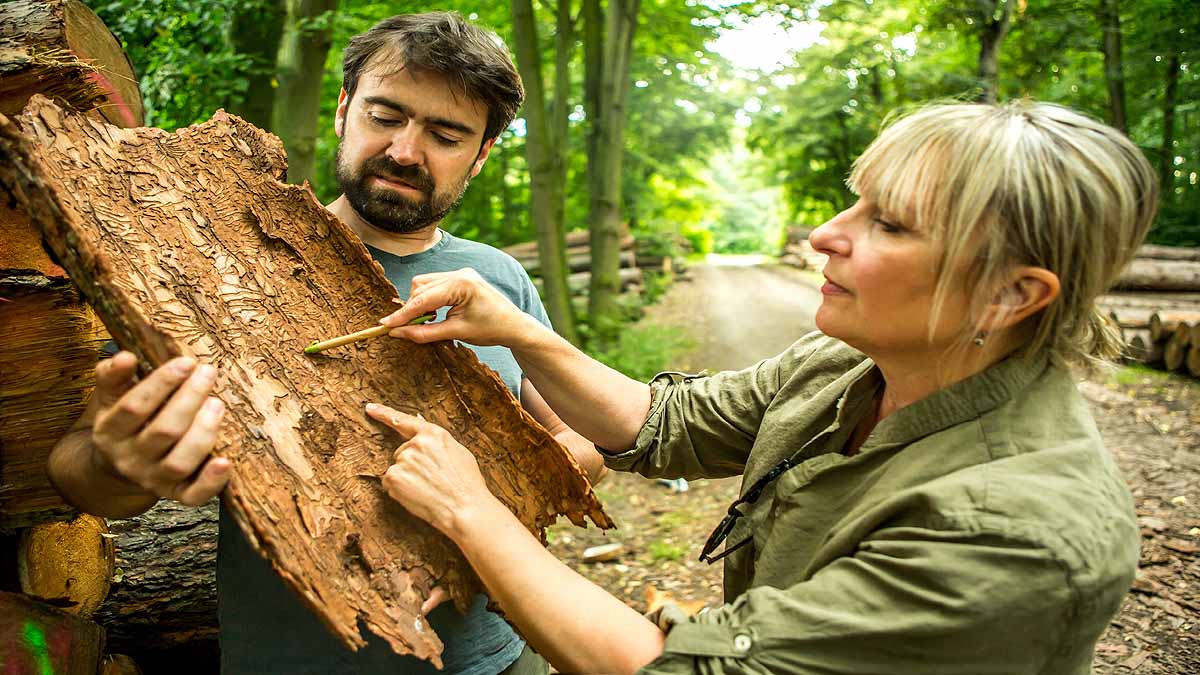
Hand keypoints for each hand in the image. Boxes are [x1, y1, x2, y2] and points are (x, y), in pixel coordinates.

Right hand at [90, 351, 229, 505]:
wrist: (118, 469)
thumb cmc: (126, 421)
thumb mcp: (112, 398)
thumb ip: (114, 376)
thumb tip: (124, 356)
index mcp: (110, 431)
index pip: (134, 406)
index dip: (161, 383)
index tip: (187, 362)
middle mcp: (130, 459)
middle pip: (163, 431)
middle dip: (189, 399)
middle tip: (208, 372)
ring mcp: (153, 479)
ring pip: (179, 462)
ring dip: (203, 432)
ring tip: (217, 403)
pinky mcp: (176, 494)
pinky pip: (193, 496)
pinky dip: (211, 482)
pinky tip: (225, 461)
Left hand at [367, 402, 500, 537]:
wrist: (464, 508)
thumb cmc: (466, 483)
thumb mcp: (458, 452)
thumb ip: (436, 440)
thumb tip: (419, 425)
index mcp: (433, 434)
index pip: (404, 420)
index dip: (384, 413)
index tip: (370, 408)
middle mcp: (415, 443)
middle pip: (402, 451)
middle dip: (412, 464)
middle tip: (432, 479)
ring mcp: (403, 459)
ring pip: (397, 469)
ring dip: (406, 479)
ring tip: (428, 489)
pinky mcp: (393, 477)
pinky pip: (390, 483)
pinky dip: (399, 491)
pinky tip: (417, 496)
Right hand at [377, 268, 541, 348]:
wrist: (515, 326)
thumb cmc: (491, 330)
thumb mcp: (456, 333)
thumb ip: (425, 333)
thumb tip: (398, 333)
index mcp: (461, 283)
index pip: (423, 298)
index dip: (402, 314)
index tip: (384, 325)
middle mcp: (460, 273)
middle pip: (420, 287)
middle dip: (412, 308)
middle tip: (408, 330)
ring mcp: (460, 273)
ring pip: (424, 284)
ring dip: (420, 304)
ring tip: (428, 322)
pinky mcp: (460, 278)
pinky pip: (434, 285)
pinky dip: (429, 300)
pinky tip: (435, 315)